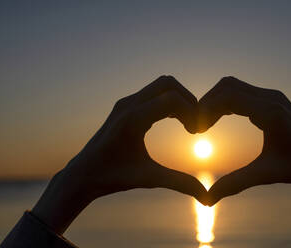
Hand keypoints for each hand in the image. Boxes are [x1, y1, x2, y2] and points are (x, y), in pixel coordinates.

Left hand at [32, 76, 207, 233]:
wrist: (83, 174)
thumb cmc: (113, 177)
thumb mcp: (149, 179)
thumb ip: (179, 183)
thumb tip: (207, 199)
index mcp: (132, 119)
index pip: (172, 99)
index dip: (191, 112)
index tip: (197, 133)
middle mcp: (128, 104)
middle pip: (168, 83)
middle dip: (188, 99)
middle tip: (195, 123)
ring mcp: (125, 102)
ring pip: (161, 85)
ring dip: (178, 99)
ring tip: (187, 123)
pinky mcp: (125, 105)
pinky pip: (153, 93)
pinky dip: (168, 101)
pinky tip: (175, 121)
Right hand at [199, 77, 290, 227]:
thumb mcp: (265, 175)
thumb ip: (235, 184)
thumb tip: (206, 200)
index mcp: (271, 112)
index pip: (228, 97)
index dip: (206, 109)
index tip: (195, 130)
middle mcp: (271, 98)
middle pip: (226, 86)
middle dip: (206, 104)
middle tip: (196, 128)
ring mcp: (271, 96)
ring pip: (231, 87)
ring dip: (214, 102)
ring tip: (203, 126)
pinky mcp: (270, 99)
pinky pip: (239, 92)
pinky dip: (223, 103)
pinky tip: (216, 120)